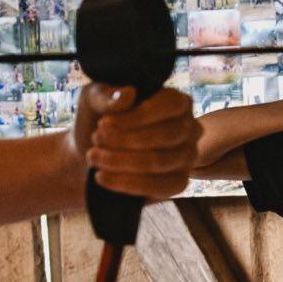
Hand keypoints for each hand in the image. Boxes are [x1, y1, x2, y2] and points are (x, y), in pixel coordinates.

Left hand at [72, 84, 199, 199]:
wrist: (94, 152)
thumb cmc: (100, 118)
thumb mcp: (94, 99)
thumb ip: (107, 95)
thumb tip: (127, 94)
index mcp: (177, 102)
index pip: (168, 106)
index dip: (135, 117)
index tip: (103, 123)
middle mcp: (189, 128)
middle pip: (165, 135)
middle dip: (124, 140)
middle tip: (95, 139)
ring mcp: (187, 157)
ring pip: (159, 162)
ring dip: (120, 161)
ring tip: (93, 156)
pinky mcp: (178, 183)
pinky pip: (160, 187)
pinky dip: (126, 183)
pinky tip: (101, 177)